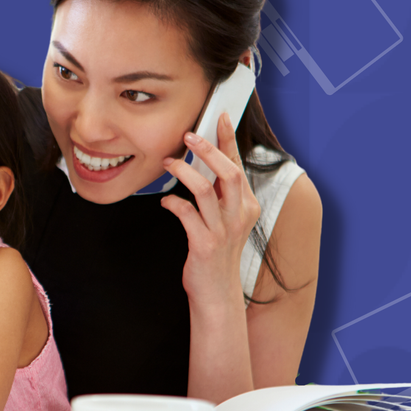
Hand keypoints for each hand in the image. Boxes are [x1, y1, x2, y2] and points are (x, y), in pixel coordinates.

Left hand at [159, 112, 261, 311]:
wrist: (216, 292)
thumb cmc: (216, 252)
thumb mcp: (224, 220)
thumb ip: (217, 195)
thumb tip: (199, 163)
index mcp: (245, 206)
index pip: (238, 165)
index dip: (229, 140)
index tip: (220, 117)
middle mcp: (238, 215)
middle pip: (228, 173)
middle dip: (208, 150)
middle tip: (189, 135)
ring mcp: (223, 231)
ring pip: (205, 191)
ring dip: (184, 172)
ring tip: (168, 162)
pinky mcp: (205, 244)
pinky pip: (186, 215)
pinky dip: (173, 203)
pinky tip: (165, 201)